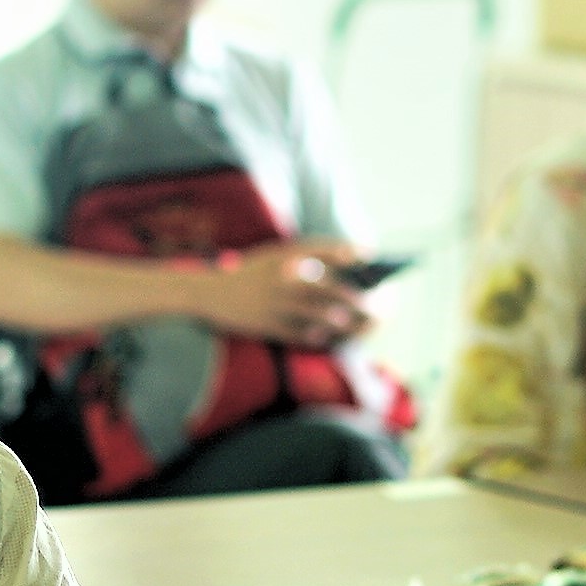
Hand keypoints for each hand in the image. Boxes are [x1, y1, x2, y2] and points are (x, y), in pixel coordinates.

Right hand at [205, 241, 366, 347]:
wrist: (209, 292)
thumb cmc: (249, 274)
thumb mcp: (273, 257)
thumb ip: (304, 261)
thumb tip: (344, 274)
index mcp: (284, 255)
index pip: (325, 248)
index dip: (351, 251)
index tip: (371, 255)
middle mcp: (284, 277)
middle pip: (332, 289)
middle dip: (359, 300)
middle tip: (376, 307)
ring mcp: (277, 302)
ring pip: (322, 315)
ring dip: (344, 322)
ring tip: (357, 325)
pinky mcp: (269, 324)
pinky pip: (303, 333)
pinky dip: (320, 336)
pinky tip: (330, 337)